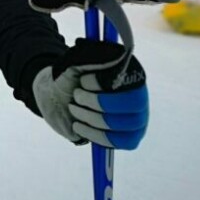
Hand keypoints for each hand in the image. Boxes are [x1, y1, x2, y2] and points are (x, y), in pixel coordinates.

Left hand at [32, 39, 147, 149]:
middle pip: (133, 104)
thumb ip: (91, 57)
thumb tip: (109, 58)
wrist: (59, 97)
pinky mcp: (130, 137)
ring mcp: (138, 119)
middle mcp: (140, 96)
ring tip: (74, 109)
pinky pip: (121, 142)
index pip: (132, 79)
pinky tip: (79, 126)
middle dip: (100, 103)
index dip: (106, 83)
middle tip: (77, 97)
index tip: (83, 81)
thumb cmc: (72, 78)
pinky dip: (97, 135)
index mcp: (132, 74)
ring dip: (92, 118)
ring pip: (125, 124)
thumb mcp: (77, 62)